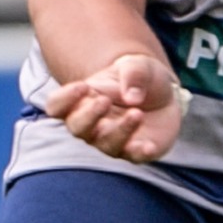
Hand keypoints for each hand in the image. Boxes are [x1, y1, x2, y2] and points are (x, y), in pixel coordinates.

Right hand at [44, 52, 185, 164]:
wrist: (165, 96)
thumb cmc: (140, 79)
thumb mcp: (138, 66)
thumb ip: (133, 74)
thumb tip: (131, 97)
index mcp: (83, 99)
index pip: (57, 105)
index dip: (63, 99)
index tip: (83, 86)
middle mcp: (91, 124)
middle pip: (76, 128)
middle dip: (88, 116)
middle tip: (105, 100)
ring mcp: (111, 140)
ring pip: (105, 144)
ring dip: (120, 130)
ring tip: (137, 113)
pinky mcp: (133, 151)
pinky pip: (133, 157)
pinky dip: (140, 152)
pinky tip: (149, 146)